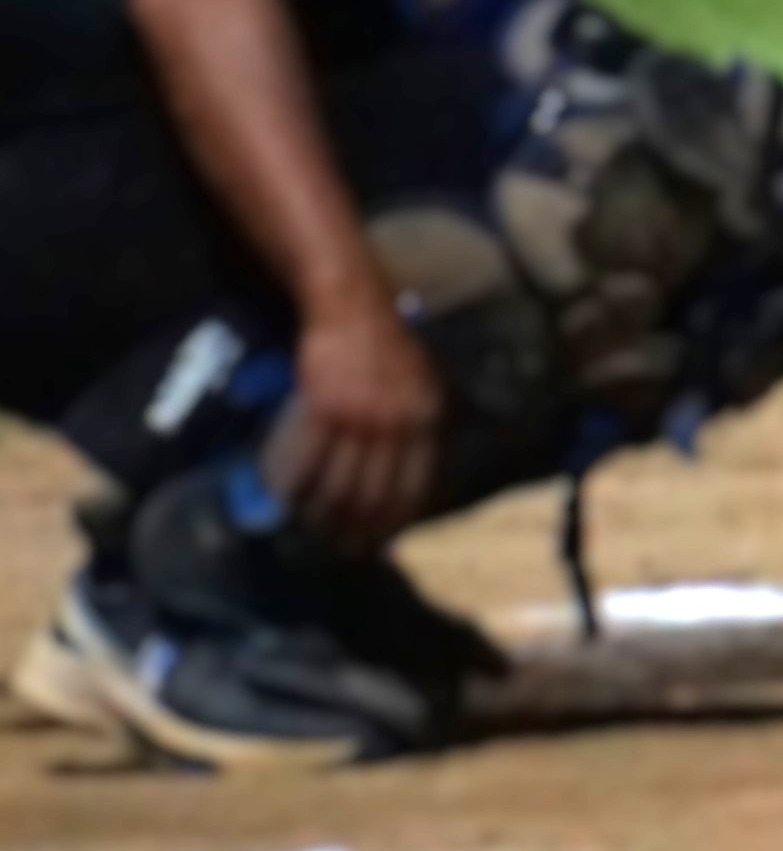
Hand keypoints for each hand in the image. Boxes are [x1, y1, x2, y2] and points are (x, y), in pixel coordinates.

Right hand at [272, 294, 442, 547]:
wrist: (352, 304)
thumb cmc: (385, 345)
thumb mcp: (421, 383)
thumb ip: (417, 424)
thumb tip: (407, 473)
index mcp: (426, 417)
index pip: (414, 484)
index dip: (394, 520)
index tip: (379, 541)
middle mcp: (397, 421)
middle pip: (374, 492)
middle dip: (356, 528)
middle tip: (340, 546)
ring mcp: (360, 414)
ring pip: (339, 483)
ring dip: (323, 514)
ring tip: (312, 527)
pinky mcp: (323, 405)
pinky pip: (308, 459)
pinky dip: (296, 486)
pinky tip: (289, 499)